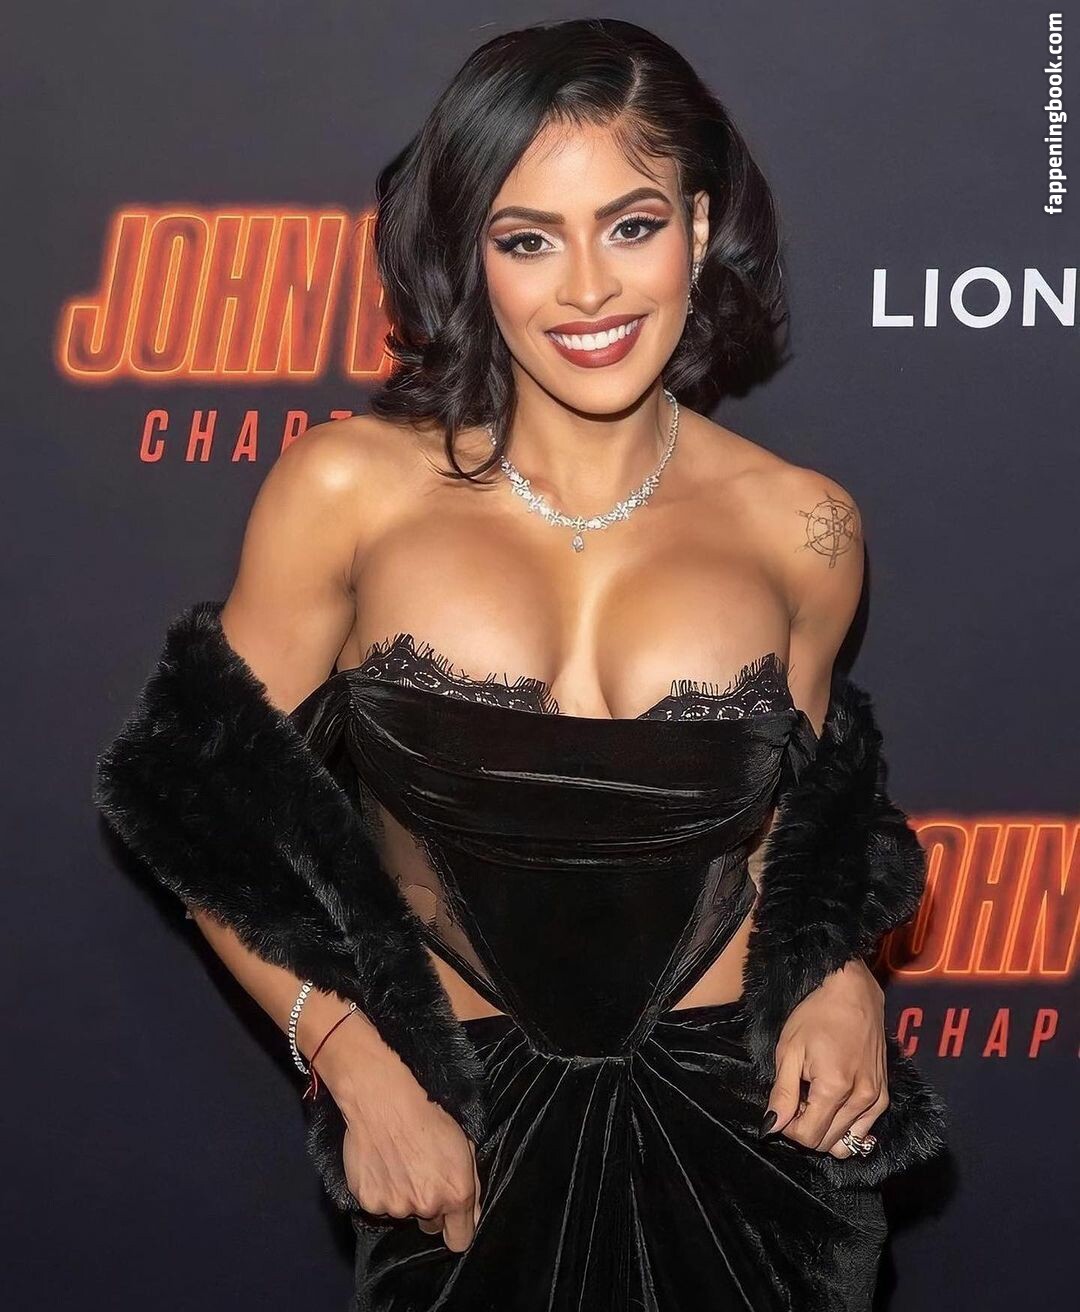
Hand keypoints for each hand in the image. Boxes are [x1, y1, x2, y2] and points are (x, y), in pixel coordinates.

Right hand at [315, 1016, 482, 1250]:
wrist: (384, 1099)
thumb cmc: (429, 1114)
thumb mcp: (464, 1144)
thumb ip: (472, 1184)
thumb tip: (472, 1212)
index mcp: (456, 1194)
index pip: (460, 1240)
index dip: (457, 1228)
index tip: (452, 1218)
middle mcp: (426, 1206)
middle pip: (430, 1225)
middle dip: (429, 1206)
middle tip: (421, 1173)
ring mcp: (395, 1206)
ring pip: (403, 1212)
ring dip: (403, 1195)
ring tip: (399, 1162)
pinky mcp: (369, 1201)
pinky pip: (379, 1203)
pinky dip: (380, 1189)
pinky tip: (381, 1163)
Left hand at [761, 958, 888, 1157]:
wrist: (852, 994)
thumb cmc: (816, 1015)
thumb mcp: (789, 1050)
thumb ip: (782, 1093)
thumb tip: (772, 1126)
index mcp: (835, 1088)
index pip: (809, 1136)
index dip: (789, 1127)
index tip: (785, 1105)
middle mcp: (861, 1100)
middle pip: (827, 1142)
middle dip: (806, 1127)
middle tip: (798, 1099)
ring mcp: (876, 1100)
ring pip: (846, 1143)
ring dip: (825, 1130)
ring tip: (814, 1100)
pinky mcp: (884, 1097)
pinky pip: (863, 1131)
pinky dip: (845, 1127)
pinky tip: (833, 1103)